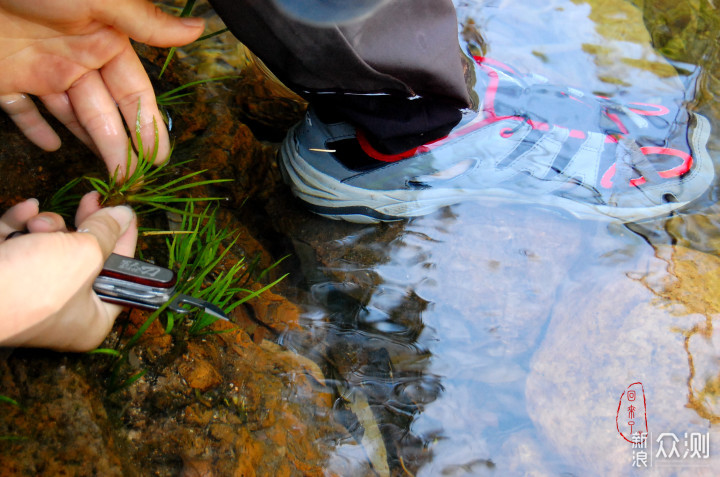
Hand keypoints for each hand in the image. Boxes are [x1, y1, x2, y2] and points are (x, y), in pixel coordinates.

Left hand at [0, 0, 204, 176]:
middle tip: (132, 181)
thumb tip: (196, 29)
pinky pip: (23, 110)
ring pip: (71, 116)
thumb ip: (145, 22)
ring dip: (89, 144)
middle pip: (105, 112)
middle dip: (122, 148)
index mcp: (105, 41)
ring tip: (106, 175)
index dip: (148, 127)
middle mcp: (77, 58)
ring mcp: (41, 69)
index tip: (158, 158)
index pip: (135, 93)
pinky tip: (51, 148)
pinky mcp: (6, 76)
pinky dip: (35, 129)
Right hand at [0, 192, 137, 350]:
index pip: (121, 273)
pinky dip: (20, 224)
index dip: (126, 238)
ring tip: (38, 224)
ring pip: (49, 246)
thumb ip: (107, 232)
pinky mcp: (2, 277)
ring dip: (48, 225)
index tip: (125, 210)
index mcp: (92, 319)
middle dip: (80, 227)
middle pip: (85, 257)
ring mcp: (29, 295)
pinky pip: (18, 243)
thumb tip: (124, 214)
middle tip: (89, 200)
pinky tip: (24, 210)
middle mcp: (64, 311)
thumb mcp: (85, 254)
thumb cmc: (32, 284)